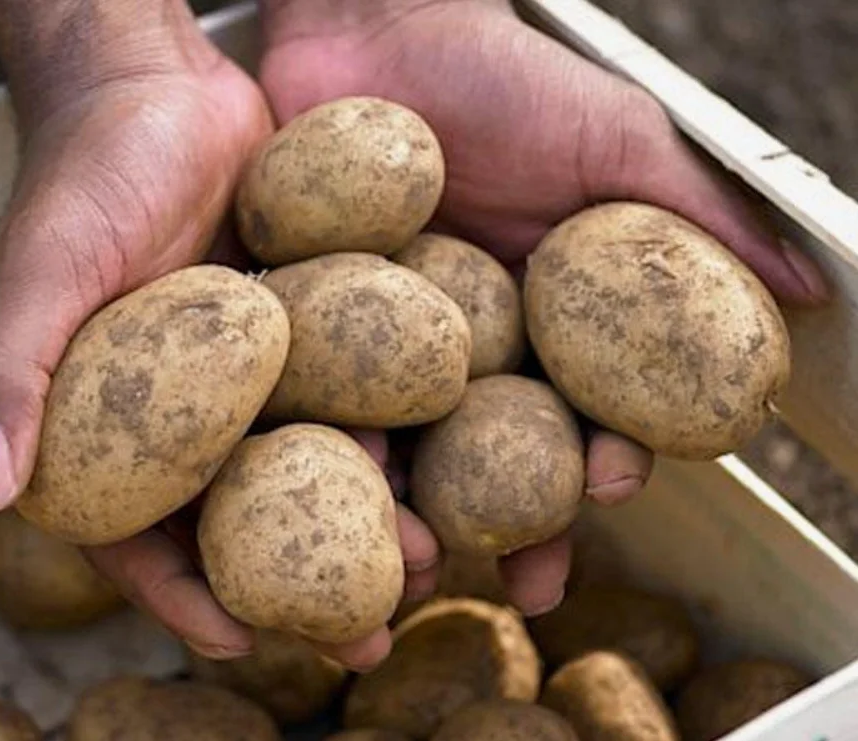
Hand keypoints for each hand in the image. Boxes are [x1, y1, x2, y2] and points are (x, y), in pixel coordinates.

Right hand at [0, 12, 439, 669]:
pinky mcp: (302, 331)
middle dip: (300, 585)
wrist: (162, 86)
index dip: (183, 598)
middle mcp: (183, 413)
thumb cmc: (86, 173)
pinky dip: (384, 433)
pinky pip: (344, 395)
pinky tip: (434, 464)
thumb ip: (7, 373)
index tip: (244, 644)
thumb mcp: (40, 270)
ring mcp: (249, 376)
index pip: (137, 537)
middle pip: (241, 521)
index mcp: (107, 424)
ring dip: (361, 521)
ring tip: (424, 561)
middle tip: (366, 634)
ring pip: (306, 468)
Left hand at [259, 0, 829, 614]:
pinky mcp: (310, 326)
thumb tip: (809, 297)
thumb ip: (702, 221)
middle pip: (497, 459)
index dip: (604, 460)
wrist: (377, 24)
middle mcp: (469, 347)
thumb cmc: (505, 77)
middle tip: (523, 584)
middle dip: (516, 526)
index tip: (612, 486)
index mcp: (548, 322)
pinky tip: (337, 481)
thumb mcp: (618, 143)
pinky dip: (328, 444)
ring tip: (422, 560)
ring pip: (408, 448)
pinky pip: (318, 395)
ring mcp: (385, 344)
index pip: (585, 413)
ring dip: (420, 512)